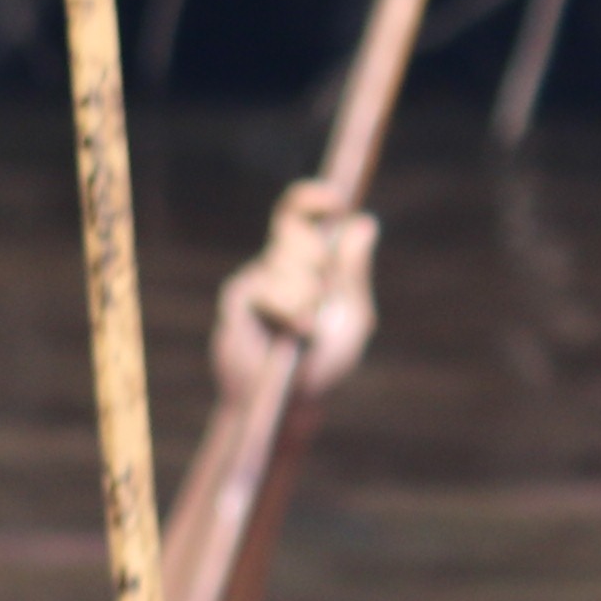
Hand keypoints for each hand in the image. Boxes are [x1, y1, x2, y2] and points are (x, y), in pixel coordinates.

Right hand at [211, 183, 378, 409]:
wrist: (291, 403)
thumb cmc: (323, 364)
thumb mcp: (352, 315)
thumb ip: (355, 272)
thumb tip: (364, 222)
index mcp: (304, 260)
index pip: (300, 211)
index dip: (312, 197)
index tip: (335, 201)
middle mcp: (275, 264)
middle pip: (296, 228)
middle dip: (318, 259)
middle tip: (322, 296)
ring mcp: (254, 280)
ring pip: (288, 262)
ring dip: (308, 296)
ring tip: (306, 329)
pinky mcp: (236, 300)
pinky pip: (269, 288)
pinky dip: (290, 311)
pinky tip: (294, 334)